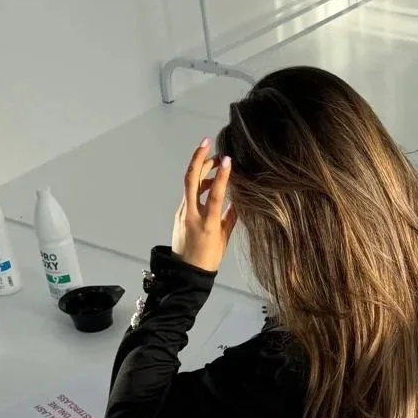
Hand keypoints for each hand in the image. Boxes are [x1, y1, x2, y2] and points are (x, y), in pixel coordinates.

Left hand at [171, 140, 236, 271]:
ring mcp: (183, 213)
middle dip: (197, 159)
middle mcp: (191, 215)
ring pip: (189, 185)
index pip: (214, 195)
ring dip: (200, 170)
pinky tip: (208, 181)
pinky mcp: (180, 214)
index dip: (221, 176)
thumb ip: (230, 218)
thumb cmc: (208, 259)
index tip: (227, 160)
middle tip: (206, 143)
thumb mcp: (223, 240)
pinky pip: (189, 194)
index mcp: (206, 224)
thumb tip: (238, 201)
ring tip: (213, 162)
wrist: (185, 274)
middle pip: (191, 181)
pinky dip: (198, 184)